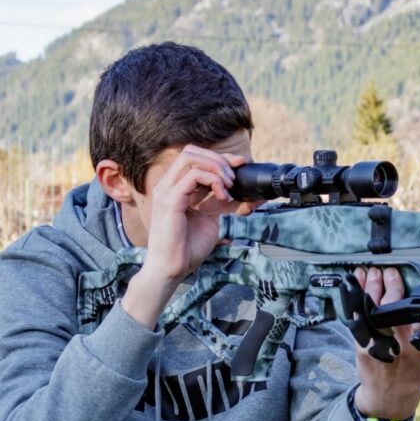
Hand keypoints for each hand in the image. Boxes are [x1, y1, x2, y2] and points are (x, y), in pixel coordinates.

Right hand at [141, 145, 250, 286]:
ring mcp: (166, 190)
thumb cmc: (188, 248)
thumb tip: (253, 197)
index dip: (220, 157)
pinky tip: (223, 195)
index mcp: (175, 187)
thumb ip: (227, 205)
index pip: (195, 158)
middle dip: (218, 158)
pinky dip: (213, 180)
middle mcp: (168, 185)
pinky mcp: (169, 200)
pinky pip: (193, 175)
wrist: (172, 269)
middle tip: (234, 178)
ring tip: (229, 186)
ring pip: (191, 157)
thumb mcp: (214, 220)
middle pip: (191, 151)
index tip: (241, 164)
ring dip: (217, 167)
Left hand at [352, 267, 419, 419]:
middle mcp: (399, 347)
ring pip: (373, 310)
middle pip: (394, 309)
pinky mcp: (361, 346)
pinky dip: (356, 299)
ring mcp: (377, 346)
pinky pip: (357, 318)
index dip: (416, 300)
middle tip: (390, 272)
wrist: (388, 400)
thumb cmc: (410, 376)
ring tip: (371, 273)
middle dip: (390, 286)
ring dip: (371, 287)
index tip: (415, 285)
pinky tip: (355, 286)